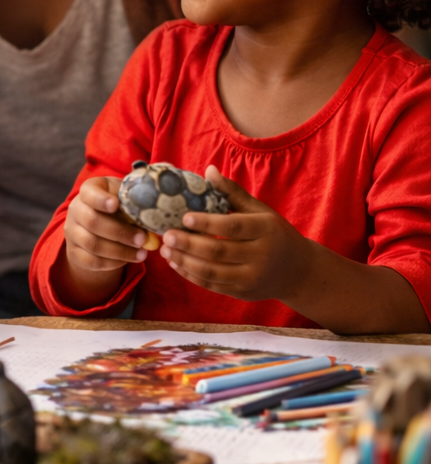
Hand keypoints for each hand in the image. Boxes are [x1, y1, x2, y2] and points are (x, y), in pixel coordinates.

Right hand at [57, 176, 157, 304]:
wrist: (99, 227)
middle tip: (142, 239)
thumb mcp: (125, 199)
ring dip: (121, 251)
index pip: (89, 193)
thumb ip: (137, 205)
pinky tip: (129, 259)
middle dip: (120, 232)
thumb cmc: (119, 208)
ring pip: (93, 244)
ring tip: (142, 254)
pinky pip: (92, 261)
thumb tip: (157, 219)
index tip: (115, 204)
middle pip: (92, 221)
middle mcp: (76, 210)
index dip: (101, 199)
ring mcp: (72, 232)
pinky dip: (113, 263)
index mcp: (89, 191)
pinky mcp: (74, 252)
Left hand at [158, 165, 311, 302]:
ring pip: (212, 272)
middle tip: (167, 235)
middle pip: (218, 252)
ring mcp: (251, 278)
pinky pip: (212, 285)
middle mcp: (260, 256)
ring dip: (184, 261)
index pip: (233, 227)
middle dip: (188, 244)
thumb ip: (233, 193)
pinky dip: (191, 275)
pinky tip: (176, 263)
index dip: (207, 223)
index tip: (184, 217)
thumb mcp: (260, 211)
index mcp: (266, 230)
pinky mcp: (242, 293)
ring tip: (165, 250)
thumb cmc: (274, 233)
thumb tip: (208, 170)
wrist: (298, 271)